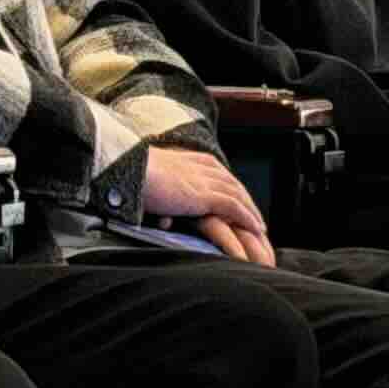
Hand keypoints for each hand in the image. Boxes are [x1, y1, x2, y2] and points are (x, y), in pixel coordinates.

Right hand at [138, 144, 276, 261]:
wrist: (128, 173)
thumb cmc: (132, 179)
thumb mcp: (152, 184)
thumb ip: (164, 198)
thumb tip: (165, 220)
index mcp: (190, 159)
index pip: (220, 173)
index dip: (231, 188)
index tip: (240, 200)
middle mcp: (202, 167)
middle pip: (233, 184)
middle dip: (246, 200)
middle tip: (256, 216)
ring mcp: (205, 180)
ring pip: (238, 196)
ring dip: (252, 212)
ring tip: (260, 227)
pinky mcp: (204, 195)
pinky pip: (234, 207)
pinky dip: (247, 218)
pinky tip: (256, 228)